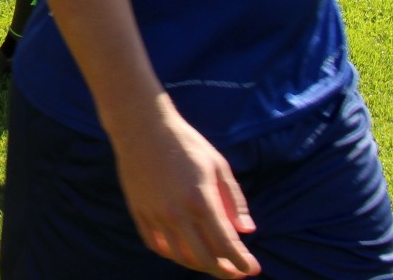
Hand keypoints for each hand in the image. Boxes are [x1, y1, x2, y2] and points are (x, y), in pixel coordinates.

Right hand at [111, 106, 258, 276]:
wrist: (142, 126)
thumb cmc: (185, 143)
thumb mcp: (218, 165)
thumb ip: (234, 200)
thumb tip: (247, 231)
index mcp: (201, 200)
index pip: (226, 244)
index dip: (242, 261)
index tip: (253, 268)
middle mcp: (177, 213)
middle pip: (204, 258)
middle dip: (224, 271)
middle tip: (236, 272)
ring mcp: (155, 214)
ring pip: (179, 256)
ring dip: (199, 265)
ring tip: (212, 264)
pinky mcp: (139, 211)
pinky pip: (156, 244)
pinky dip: (172, 254)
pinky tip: (183, 252)